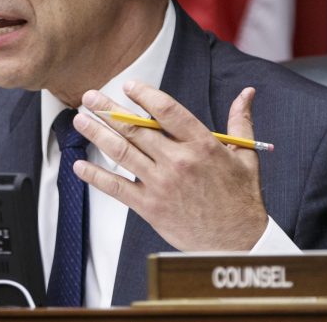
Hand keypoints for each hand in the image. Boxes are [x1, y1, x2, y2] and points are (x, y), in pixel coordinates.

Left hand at [71, 81, 268, 250]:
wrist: (237, 242)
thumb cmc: (240, 198)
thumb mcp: (245, 155)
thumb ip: (240, 121)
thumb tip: (247, 92)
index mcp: (201, 144)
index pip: (167, 110)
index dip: (144, 95)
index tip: (128, 85)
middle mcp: (178, 161)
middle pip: (136, 129)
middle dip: (109, 110)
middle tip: (90, 96)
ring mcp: (161, 184)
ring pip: (122, 153)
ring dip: (97, 134)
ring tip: (80, 120)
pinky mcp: (150, 207)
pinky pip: (117, 188)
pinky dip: (96, 176)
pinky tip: (80, 165)